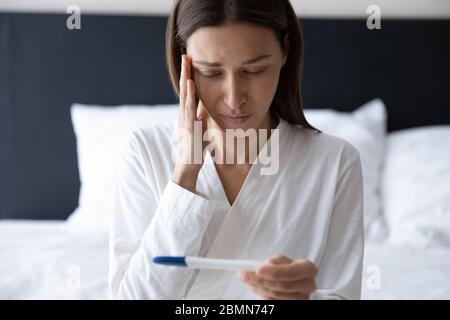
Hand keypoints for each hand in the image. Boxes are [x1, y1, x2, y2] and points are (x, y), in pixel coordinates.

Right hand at [172, 54, 208, 192]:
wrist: (188, 164)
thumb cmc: (195, 147)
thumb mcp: (201, 127)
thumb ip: (201, 114)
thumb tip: (205, 102)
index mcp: (188, 113)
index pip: (188, 90)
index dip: (189, 76)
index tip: (190, 61)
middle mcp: (184, 113)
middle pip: (184, 88)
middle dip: (185, 71)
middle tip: (185, 54)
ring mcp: (185, 118)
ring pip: (185, 94)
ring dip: (185, 77)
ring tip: (186, 62)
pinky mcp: (188, 125)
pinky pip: (188, 107)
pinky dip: (189, 94)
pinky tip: (190, 83)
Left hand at [240, 255, 317, 299]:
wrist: (295, 278)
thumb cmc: (288, 267)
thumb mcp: (283, 259)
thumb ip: (276, 261)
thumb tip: (266, 265)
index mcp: (308, 269)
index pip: (290, 272)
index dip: (273, 272)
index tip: (257, 269)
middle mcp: (308, 285)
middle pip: (281, 286)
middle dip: (260, 280)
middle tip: (245, 275)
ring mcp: (302, 298)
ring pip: (276, 295)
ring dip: (258, 288)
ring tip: (247, 280)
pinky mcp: (294, 304)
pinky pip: (274, 301)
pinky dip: (262, 295)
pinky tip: (255, 287)